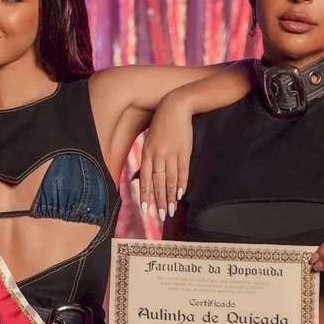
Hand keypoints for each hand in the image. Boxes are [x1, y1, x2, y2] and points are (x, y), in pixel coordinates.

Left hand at [138, 92, 192, 221]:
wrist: (175, 107)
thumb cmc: (161, 126)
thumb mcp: (149, 142)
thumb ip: (147, 160)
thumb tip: (139, 178)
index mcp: (147, 153)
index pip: (146, 180)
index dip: (145, 196)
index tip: (145, 210)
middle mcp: (158, 155)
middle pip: (158, 183)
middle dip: (159, 201)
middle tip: (161, 216)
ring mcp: (171, 153)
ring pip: (170, 180)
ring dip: (170, 197)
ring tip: (171, 210)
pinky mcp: (184, 150)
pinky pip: (182, 171)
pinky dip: (181, 183)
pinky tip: (180, 194)